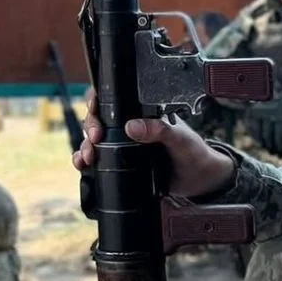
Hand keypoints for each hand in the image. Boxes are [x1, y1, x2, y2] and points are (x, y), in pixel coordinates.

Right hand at [72, 90, 234, 198]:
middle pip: (98, 118)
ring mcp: (123, 145)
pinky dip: (85, 161)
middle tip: (94, 138)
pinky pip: (98, 160)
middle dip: (90, 126)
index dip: (98, 101)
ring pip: (93, 140)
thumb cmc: (193, 152)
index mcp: (143, 113)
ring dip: (84, 146)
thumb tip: (131, 126)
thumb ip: (159, 130)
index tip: (96, 112)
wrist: (198, 180)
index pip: (114, 99)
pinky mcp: (121, 163)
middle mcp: (130, 126)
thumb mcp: (179, 138)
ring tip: (87, 156)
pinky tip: (83, 165)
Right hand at [244, 91, 281, 156]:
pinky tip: (262, 144)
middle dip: (279, 148)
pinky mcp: (251, 113)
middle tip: (280, 155)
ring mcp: (262, 113)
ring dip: (269, 146)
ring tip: (272, 151)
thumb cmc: (281, 101)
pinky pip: (254, 131)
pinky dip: (258, 139)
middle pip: (277, 136)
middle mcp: (274, 112)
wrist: (263, 85)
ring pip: (265, 135)